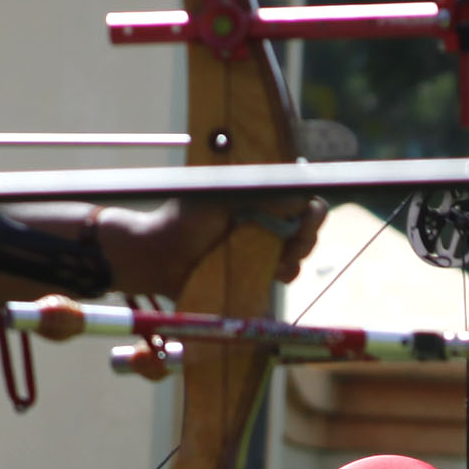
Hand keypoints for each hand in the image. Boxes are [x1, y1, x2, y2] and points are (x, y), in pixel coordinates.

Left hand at [104, 194, 328, 296]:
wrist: (157, 259)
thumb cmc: (181, 221)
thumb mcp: (220, 200)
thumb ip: (259, 196)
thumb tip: (299, 199)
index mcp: (256, 194)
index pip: (299, 196)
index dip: (310, 209)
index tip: (305, 219)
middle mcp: (263, 216)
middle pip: (308, 225)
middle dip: (306, 237)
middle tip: (290, 247)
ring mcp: (260, 245)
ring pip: (299, 252)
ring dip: (294, 258)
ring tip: (275, 263)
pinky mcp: (255, 270)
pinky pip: (285, 273)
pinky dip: (283, 274)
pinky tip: (269, 275)